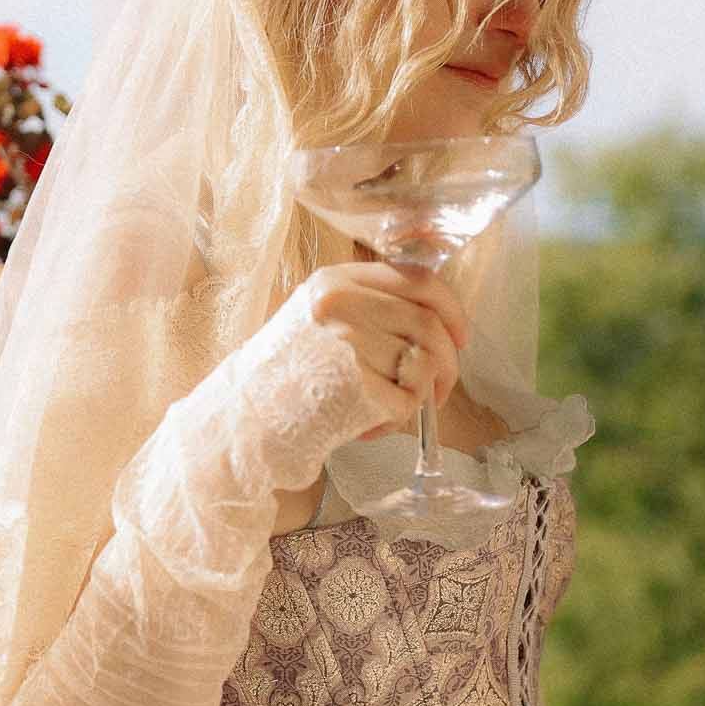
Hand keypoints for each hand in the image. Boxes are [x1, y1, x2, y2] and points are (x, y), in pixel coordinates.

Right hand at [306, 249, 469, 441]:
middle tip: (440, 389)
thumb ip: (371, 307)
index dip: (450, 309)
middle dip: (447, 362)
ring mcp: (347, 345)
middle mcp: (341, 305)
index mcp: (335, 281)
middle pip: (427, 324)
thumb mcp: (321, 318)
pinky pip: (407, 400)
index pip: (417, 280)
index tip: (459, 337)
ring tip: (392, 408)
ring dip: (421, 394)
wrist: (245, 418)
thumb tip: (440, 322)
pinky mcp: (354, 387)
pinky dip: (398, 418)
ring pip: (422, 364)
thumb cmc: (289, 373)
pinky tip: (368, 425)